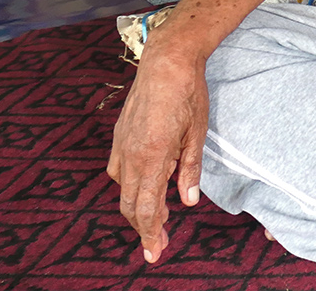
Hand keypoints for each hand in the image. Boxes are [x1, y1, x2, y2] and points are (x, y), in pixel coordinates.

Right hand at [106, 47, 209, 262]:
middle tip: (156, 247)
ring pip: (122, 190)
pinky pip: (118, 171)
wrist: (166, 60)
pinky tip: (143, 187)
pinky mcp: (119, 136)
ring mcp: (121, 145)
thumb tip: (188, 201)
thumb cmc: (188, 94)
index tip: (154, 254)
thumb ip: (190, 170)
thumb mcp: (198, 133)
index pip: (147, 208)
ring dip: (135, 209)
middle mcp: (130, 155)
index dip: (150, 234)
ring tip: (154, 222)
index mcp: (152, 157)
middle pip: (130, 204)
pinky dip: (129, 187)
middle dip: (143, 229)